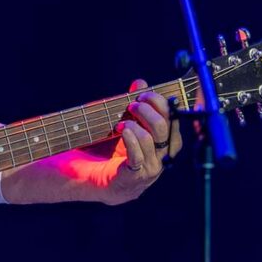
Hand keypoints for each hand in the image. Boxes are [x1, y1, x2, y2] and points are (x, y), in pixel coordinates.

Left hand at [94, 78, 182, 204]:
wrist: (87, 178)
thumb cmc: (108, 149)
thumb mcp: (122, 122)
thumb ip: (133, 104)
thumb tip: (141, 82)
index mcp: (164, 142)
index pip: (174, 119)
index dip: (160, 103)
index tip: (142, 94)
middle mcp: (162, 156)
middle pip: (165, 127)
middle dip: (147, 110)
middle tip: (131, 105)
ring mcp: (149, 169)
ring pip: (152, 140)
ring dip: (135, 124)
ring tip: (121, 122)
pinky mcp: (133, 178)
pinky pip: (138, 156)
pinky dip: (130, 139)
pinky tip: (121, 130)